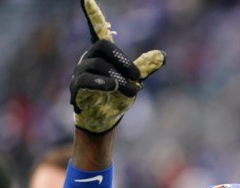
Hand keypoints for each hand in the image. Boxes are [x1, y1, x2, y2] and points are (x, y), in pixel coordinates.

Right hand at [70, 0, 165, 133]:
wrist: (106, 120)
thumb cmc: (117, 97)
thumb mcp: (134, 81)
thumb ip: (145, 68)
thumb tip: (163, 56)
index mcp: (104, 54)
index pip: (98, 30)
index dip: (93, 14)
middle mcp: (89, 58)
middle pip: (103, 45)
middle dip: (122, 59)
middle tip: (138, 77)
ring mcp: (80, 72)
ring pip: (98, 65)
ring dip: (119, 78)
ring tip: (132, 91)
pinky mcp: (76, 88)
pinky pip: (85, 80)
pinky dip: (101, 83)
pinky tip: (112, 87)